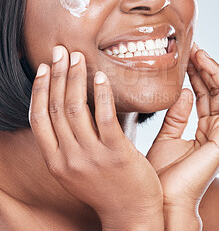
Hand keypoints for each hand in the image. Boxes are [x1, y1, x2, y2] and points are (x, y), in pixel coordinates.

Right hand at [29, 46, 162, 229]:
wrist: (131, 215)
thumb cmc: (107, 188)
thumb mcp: (77, 171)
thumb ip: (69, 145)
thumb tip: (69, 112)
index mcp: (56, 162)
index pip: (39, 119)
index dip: (40, 90)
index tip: (45, 68)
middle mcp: (69, 158)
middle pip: (56, 108)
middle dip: (57, 76)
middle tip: (60, 52)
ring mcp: (92, 156)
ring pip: (76, 109)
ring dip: (76, 79)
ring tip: (78, 58)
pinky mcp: (117, 154)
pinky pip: (105, 117)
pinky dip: (101, 94)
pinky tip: (101, 77)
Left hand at [146, 43, 218, 222]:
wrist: (161, 199)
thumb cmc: (162, 174)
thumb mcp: (167, 136)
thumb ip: (177, 114)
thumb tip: (185, 90)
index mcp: (203, 131)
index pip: (204, 96)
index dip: (198, 75)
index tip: (189, 57)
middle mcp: (217, 132)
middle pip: (217, 93)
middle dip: (206, 70)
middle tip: (195, 50)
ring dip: (217, 74)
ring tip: (203, 55)